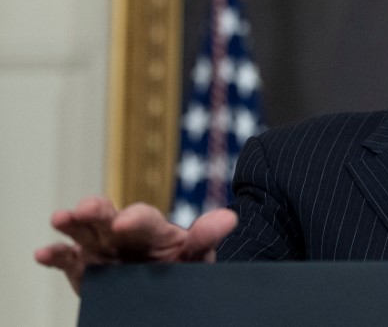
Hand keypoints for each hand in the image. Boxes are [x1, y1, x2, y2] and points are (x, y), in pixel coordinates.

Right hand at [34, 196, 237, 294]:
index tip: (125, 222)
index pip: (144, 219)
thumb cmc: (183, 268)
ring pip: (85, 232)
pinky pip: (67, 260)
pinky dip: (55, 256)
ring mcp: (102, 250)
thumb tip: (229, 217)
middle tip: (86, 210)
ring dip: (73, 224)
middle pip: (108, 218)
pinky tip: (43, 253)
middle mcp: (123, 235)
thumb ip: (206, 238)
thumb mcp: (197, 256)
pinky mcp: (84, 268)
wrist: (168, 294)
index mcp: (153, 230)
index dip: (136, 219)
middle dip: (97, 211)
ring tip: (61, 218)